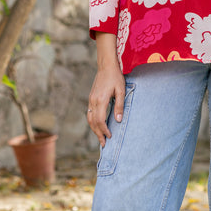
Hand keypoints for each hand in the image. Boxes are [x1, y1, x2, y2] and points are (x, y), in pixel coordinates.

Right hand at [87, 33, 124, 147]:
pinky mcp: (91, 97)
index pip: (100, 120)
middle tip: (104, 144)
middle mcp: (93, 101)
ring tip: (100, 138)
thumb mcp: (121, 91)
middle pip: (93, 122)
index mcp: (101, 100)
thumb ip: (119, 106)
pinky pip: (89, 113)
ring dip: (94, 129)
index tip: (110, 136)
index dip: (104, 130)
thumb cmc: (116, 77)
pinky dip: (92, 122)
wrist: (106, 66)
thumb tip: (118, 120)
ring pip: (89, 118)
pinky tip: (97, 126)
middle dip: (98, 134)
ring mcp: (90, 99)